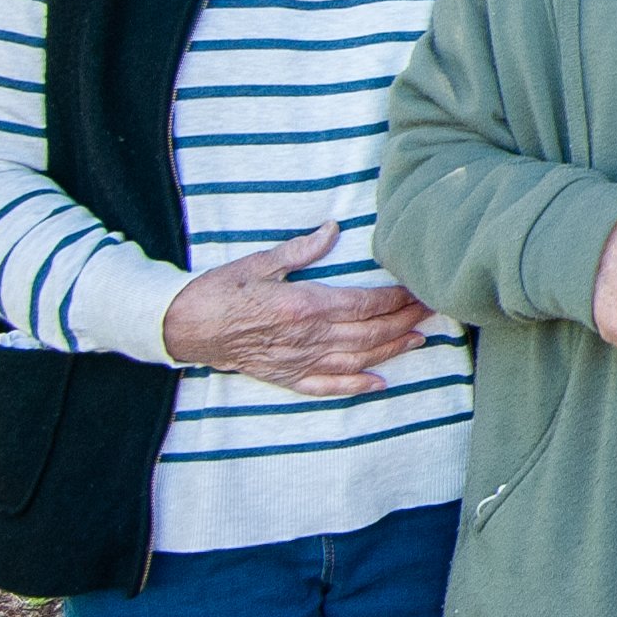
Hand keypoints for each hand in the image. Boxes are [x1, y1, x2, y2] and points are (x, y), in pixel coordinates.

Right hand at [161, 225, 429, 395]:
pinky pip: (327, 387)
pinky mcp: (286, 377)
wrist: (183, 327)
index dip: (397, 299)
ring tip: (419, 340)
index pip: (366, 304)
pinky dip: (356, 387)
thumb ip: (301, 250)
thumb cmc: (220, 290)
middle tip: (432, 311)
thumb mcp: (259, 263)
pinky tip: (379, 384)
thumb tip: (331, 229)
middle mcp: (308, 337)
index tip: (420, 290)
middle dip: (405, 321)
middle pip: (370, 332)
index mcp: (306, 305)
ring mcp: (299, 361)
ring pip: (357, 360)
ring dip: (391, 351)